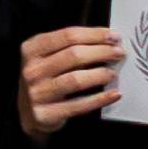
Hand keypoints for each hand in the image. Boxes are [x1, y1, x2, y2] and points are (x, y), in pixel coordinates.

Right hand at [16, 19, 121, 136]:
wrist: (28, 113)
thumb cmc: (44, 79)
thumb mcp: (46, 58)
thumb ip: (68, 47)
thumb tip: (107, 40)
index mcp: (32, 49)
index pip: (67, 36)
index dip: (94, 35)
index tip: (114, 36)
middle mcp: (32, 70)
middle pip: (73, 55)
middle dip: (101, 52)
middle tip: (119, 53)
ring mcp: (37, 93)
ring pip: (75, 79)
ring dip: (100, 74)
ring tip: (113, 73)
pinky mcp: (46, 113)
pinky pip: (78, 105)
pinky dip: (99, 99)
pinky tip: (113, 94)